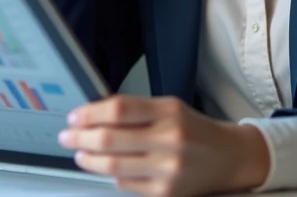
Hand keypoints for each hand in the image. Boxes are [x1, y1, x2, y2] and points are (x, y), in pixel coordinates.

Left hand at [57, 95, 269, 196]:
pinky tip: (106, 168)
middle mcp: (170, 139)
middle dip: (80, 137)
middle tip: (67, 136)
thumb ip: (136, 110)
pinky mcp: (166, 193)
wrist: (229, 158)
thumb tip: (94, 114)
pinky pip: (125, 185)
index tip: (75, 116)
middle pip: (110, 139)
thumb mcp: (170, 108)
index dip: (90, 113)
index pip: (119, 109)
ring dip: (88, 159)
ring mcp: (168, 169)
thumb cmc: (195, 130)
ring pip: (113, 166)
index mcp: (169, 111)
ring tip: (80, 153)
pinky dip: (111, 176)